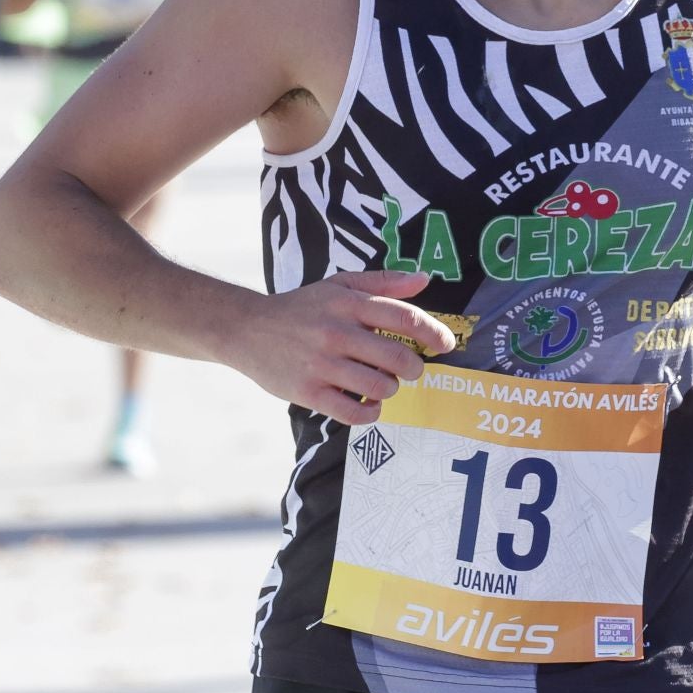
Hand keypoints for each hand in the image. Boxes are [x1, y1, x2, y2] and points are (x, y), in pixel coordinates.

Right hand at [230, 270, 457, 425]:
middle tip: (410, 369)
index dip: (433, 332)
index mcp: (347, 302)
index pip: (403, 317)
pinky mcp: (308, 392)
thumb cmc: (301, 307)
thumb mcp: (338, 285)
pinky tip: (368, 404)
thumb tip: (424, 280)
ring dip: (391, 389)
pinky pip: (354, 412)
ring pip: (380, 387)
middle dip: (414, 368)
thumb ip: (383, 282)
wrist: (247, 329)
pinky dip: (370, 412)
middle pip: (397, 357)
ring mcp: (321, 364)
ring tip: (382, 383)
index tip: (446, 344)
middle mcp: (336, 332)